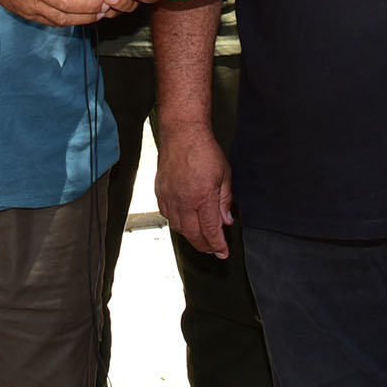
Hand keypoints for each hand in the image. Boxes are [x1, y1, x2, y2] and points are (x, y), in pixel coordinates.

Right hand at [0, 0, 154, 26]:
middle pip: (69, 0)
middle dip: (93, 3)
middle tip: (109, 0)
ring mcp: (32, 4)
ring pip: (63, 17)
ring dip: (86, 17)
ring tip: (101, 11)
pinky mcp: (30, 15)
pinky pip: (54, 22)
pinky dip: (71, 21)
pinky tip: (83, 17)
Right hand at [155, 124, 234, 258]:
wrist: (182, 133)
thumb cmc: (204, 150)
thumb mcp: (225, 175)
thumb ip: (225, 201)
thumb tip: (226, 221)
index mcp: (203, 197)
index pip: (211, 231)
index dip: (218, 245)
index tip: (223, 253)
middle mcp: (184, 201)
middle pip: (193, 235)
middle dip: (205, 246)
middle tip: (214, 250)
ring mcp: (170, 197)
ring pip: (179, 228)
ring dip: (191, 236)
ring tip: (201, 238)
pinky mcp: (160, 192)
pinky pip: (168, 215)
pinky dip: (177, 223)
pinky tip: (185, 222)